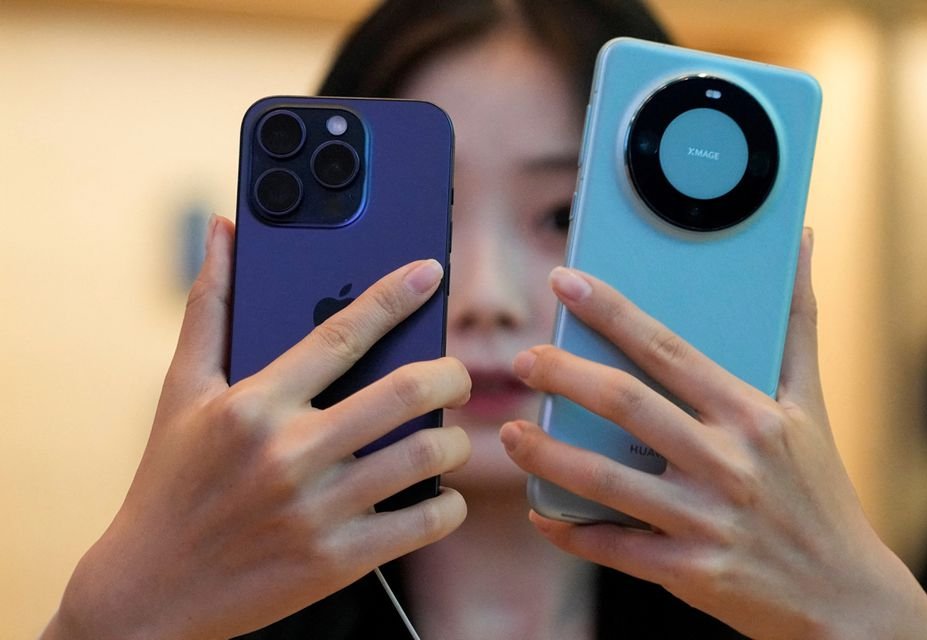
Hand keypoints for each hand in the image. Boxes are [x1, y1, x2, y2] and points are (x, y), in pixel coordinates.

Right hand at [43, 216, 471, 639]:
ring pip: (423, 454)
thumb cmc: (170, 482)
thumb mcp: (181, 391)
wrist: (149, 589)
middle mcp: (289, 452)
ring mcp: (317, 509)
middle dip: (451, 375)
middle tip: (456, 376)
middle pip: (404, 392)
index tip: (429, 273)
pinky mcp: (337, 561)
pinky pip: (423, 523)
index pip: (340, 333)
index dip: (393, 296)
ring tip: (448, 435)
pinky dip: (448, 504)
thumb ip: (209, 306)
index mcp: (254, 405)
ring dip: (454, 440)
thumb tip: (224, 231)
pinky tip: (440, 494)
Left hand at [501, 231, 926, 639]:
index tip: (566, 283)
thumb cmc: (820, 490)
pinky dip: (571, 531)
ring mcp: (707, 520)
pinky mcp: (692, 571)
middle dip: (564, 376)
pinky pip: (616, 547)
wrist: (846, 595)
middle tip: (524, 360)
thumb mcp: (811, 404)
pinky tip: (542, 513)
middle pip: (626, 405)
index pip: (667, 349)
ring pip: (606, 479)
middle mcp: (727, 463)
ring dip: (548, 455)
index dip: (611, 312)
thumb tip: (803, 242)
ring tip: (509, 435)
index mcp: (751, 415)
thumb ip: (797, 323)